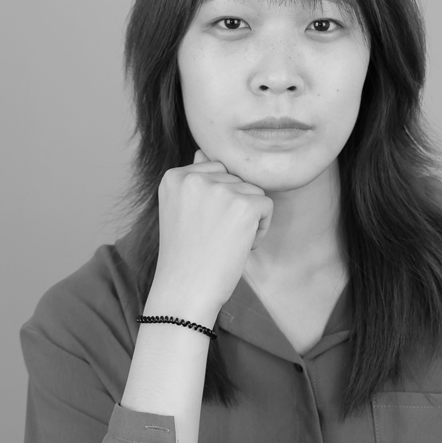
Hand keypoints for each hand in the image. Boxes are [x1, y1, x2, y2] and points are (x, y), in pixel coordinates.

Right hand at [147, 149, 273, 317]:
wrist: (185, 292)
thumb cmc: (185, 256)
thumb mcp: (180, 210)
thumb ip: (194, 180)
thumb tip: (204, 150)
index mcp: (174, 176)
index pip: (215, 170)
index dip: (217, 201)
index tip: (200, 227)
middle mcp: (195, 177)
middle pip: (236, 179)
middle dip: (233, 208)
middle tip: (212, 238)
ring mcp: (220, 189)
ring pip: (253, 191)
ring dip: (247, 219)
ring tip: (223, 243)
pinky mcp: (244, 205)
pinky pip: (267, 205)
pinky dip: (261, 229)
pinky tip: (239, 246)